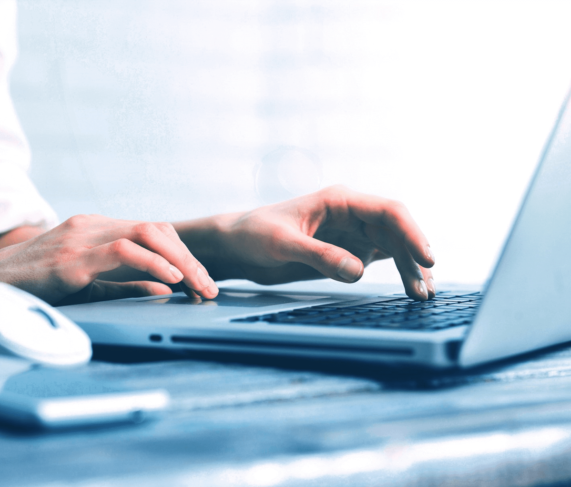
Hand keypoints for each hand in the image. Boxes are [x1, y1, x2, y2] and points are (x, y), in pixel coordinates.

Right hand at [0, 215, 218, 304]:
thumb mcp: (87, 284)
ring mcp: (82, 237)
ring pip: (148, 234)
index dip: (182, 254)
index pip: (153, 231)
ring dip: (181, 261)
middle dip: (190, 258)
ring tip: (199, 286)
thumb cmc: (33, 286)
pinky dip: (153, 264)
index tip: (200, 282)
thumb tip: (165, 290)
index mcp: (96, 228)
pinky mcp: (72, 257)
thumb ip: (124, 284)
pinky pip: (123, 251)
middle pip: (158, 229)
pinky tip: (170, 281)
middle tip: (209, 287)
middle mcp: (92, 225)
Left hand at [185, 185, 435, 299]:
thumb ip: (319, 255)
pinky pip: (380, 259)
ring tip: (421, 295)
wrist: (235, 246)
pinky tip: (410, 288)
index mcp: (338, 200)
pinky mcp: (347, 252)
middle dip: (414, 258)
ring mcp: (351, 233)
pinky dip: (397, 273)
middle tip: (424, 290)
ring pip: (393, 247)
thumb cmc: (252, 234)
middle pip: (397, 232)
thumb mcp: (281, 244)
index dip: (411, 233)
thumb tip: (357, 271)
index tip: (425, 258)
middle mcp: (351, 214)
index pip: (388, 211)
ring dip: (410, 268)